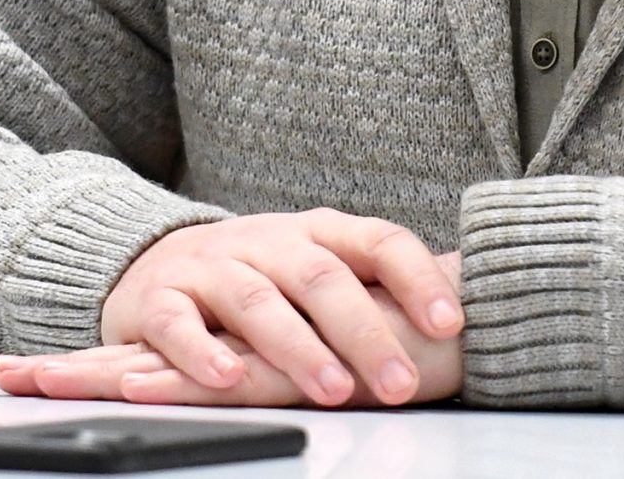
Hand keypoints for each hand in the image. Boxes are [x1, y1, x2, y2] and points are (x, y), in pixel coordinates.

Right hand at [71, 210, 461, 405]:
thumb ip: (377, 289)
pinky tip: (228, 377)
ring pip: (258, 301)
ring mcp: (214, 267)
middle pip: (322, 278)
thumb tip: (466, 315)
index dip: (416, 277)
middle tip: (399, 383)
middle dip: (364, 332)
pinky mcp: (160, 299)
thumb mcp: (321, 270)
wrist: (157, 262)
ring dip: (298, 348)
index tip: (451, 322)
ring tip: (333, 390)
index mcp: (318, 232)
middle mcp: (269, 242)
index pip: (378, 241)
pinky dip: (201, 351)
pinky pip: (179, 323)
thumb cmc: (263, 277)